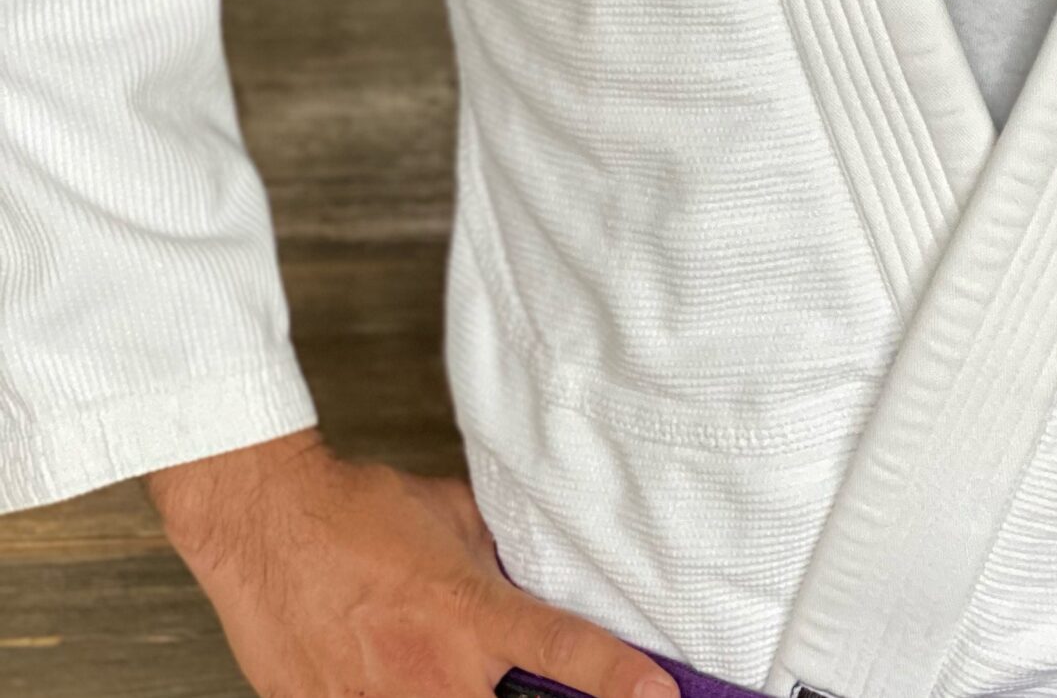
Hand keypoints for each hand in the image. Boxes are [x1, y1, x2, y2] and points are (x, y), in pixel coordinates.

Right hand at [148, 429, 678, 697]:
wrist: (263, 520)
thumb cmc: (355, 510)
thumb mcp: (450, 518)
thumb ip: (494, 558)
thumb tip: (524, 575)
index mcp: (470, 615)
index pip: (563, 651)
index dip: (619, 678)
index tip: (660, 695)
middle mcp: (432, 674)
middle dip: (518, 696)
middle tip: (504, 673)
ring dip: (447, 691)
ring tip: (424, 659)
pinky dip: (386, 691)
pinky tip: (376, 666)